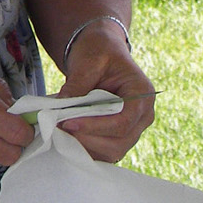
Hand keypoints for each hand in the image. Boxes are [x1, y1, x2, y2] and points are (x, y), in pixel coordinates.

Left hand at [55, 21, 154, 162]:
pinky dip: (86, 147)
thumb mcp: (89, 59)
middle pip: (119, 142)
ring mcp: (133, 128)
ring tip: (61, 130)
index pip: (123, 122)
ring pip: (112, 151)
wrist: (102, 50)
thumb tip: (61, 108)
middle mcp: (143, 115)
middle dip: (88, 139)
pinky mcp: (119, 135)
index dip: (95, 126)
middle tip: (59, 128)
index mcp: (142, 94)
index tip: (68, 122)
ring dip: (85, 146)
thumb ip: (78, 83)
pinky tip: (68, 134)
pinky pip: (105, 151)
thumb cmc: (99, 50)